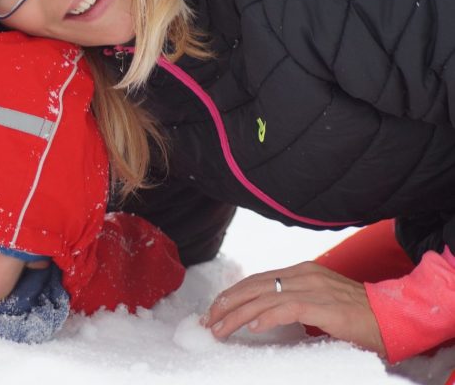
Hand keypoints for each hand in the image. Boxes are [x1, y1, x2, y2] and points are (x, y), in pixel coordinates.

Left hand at [201, 261, 386, 356]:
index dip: (232, 294)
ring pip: (264, 298)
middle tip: (207, 320)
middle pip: (254, 286)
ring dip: (238, 315)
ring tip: (220, 329)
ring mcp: (313, 288)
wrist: (393, 316)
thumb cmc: (358, 314)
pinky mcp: (324, 306)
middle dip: (226, 303)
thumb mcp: (319, 301)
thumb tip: (265, 314)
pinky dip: (267, 316)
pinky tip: (252, 327)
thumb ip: (294, 301)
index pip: (256, 280)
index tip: (214, 309)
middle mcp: (303, 275)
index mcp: (301, 272)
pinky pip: (288, 308)